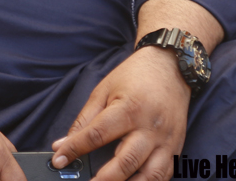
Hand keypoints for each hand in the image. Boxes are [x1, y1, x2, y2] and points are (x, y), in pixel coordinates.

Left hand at [50, 45, 189, 180]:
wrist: (169, 66)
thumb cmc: (134, 76)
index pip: (97, 135)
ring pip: (150, 176)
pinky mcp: (176, 147)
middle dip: (104, 180)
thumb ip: (84, 121)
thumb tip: (62, 145)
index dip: (74, 149)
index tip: (59, 160)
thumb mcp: (103, 91)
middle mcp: (150, 127)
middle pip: (126, 161)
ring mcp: (166, 140)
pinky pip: (164, 175)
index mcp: (129, 108)